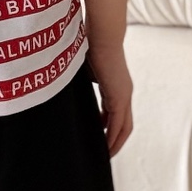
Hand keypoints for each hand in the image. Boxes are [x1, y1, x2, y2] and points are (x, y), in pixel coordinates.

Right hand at [88, 41, 132, 155]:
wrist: (101, 36)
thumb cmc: (90, 47)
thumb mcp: (84, 72)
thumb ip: (82, 86)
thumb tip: (67, 92)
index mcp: (116, 88)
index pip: (116, 114)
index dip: (109, 129)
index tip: (99, 139)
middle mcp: (124, 93)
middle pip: (124, 126)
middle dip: (115, 141)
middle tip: (104, 154)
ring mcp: (124, 95)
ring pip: (124, 127)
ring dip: (115, 142)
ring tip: (104, 155)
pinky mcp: (121, 97)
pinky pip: (119, 124)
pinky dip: (113, 137)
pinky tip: (105, 147)